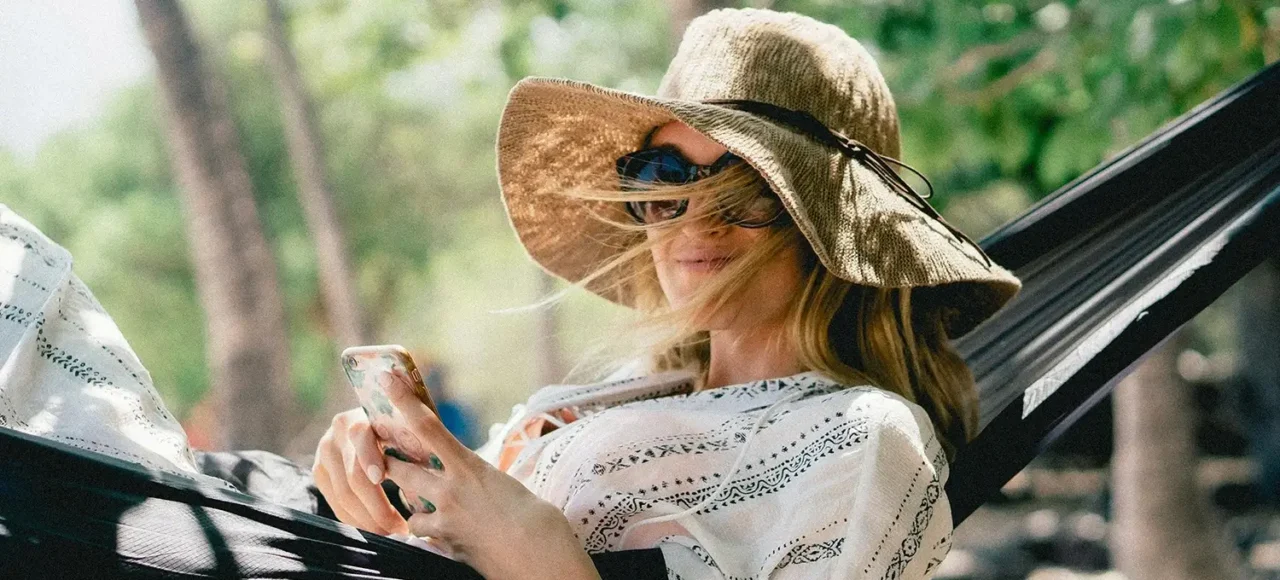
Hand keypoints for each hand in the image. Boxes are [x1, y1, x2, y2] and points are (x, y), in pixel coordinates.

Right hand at [312, 407, 408, 535]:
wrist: (381, 423)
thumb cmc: (407, 428)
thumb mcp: (412, 426)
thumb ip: (420, 436)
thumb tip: (433, 459)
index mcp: (363, 414)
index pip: (361, 437)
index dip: (370, 459)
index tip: (382, 480)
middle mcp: (338, 431)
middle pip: (352, 476)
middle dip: (376, 507)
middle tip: (399, 528)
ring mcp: (325, 452)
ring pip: (343, 496)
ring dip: (368, 520)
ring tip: (391, 532)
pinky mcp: (320, 472)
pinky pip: (336, 504)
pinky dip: (356, 520)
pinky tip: (376, 529)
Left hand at [378, 369, 600, 579]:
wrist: (541, 558)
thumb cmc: (539, 520)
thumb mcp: (508, 486)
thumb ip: (482, 479)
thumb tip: (474, 482)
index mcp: (470, 466)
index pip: (427, 427)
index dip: (402, 401)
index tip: (387, 379)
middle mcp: (451, 490)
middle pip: (400, 468)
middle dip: (389, 462)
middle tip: (384, 455)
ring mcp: (445, 520)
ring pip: (407, 505)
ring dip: (410, 501)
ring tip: (423, 501)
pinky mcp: (446, 545)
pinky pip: (423, 535)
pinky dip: (427, 532)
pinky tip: (440, 533)